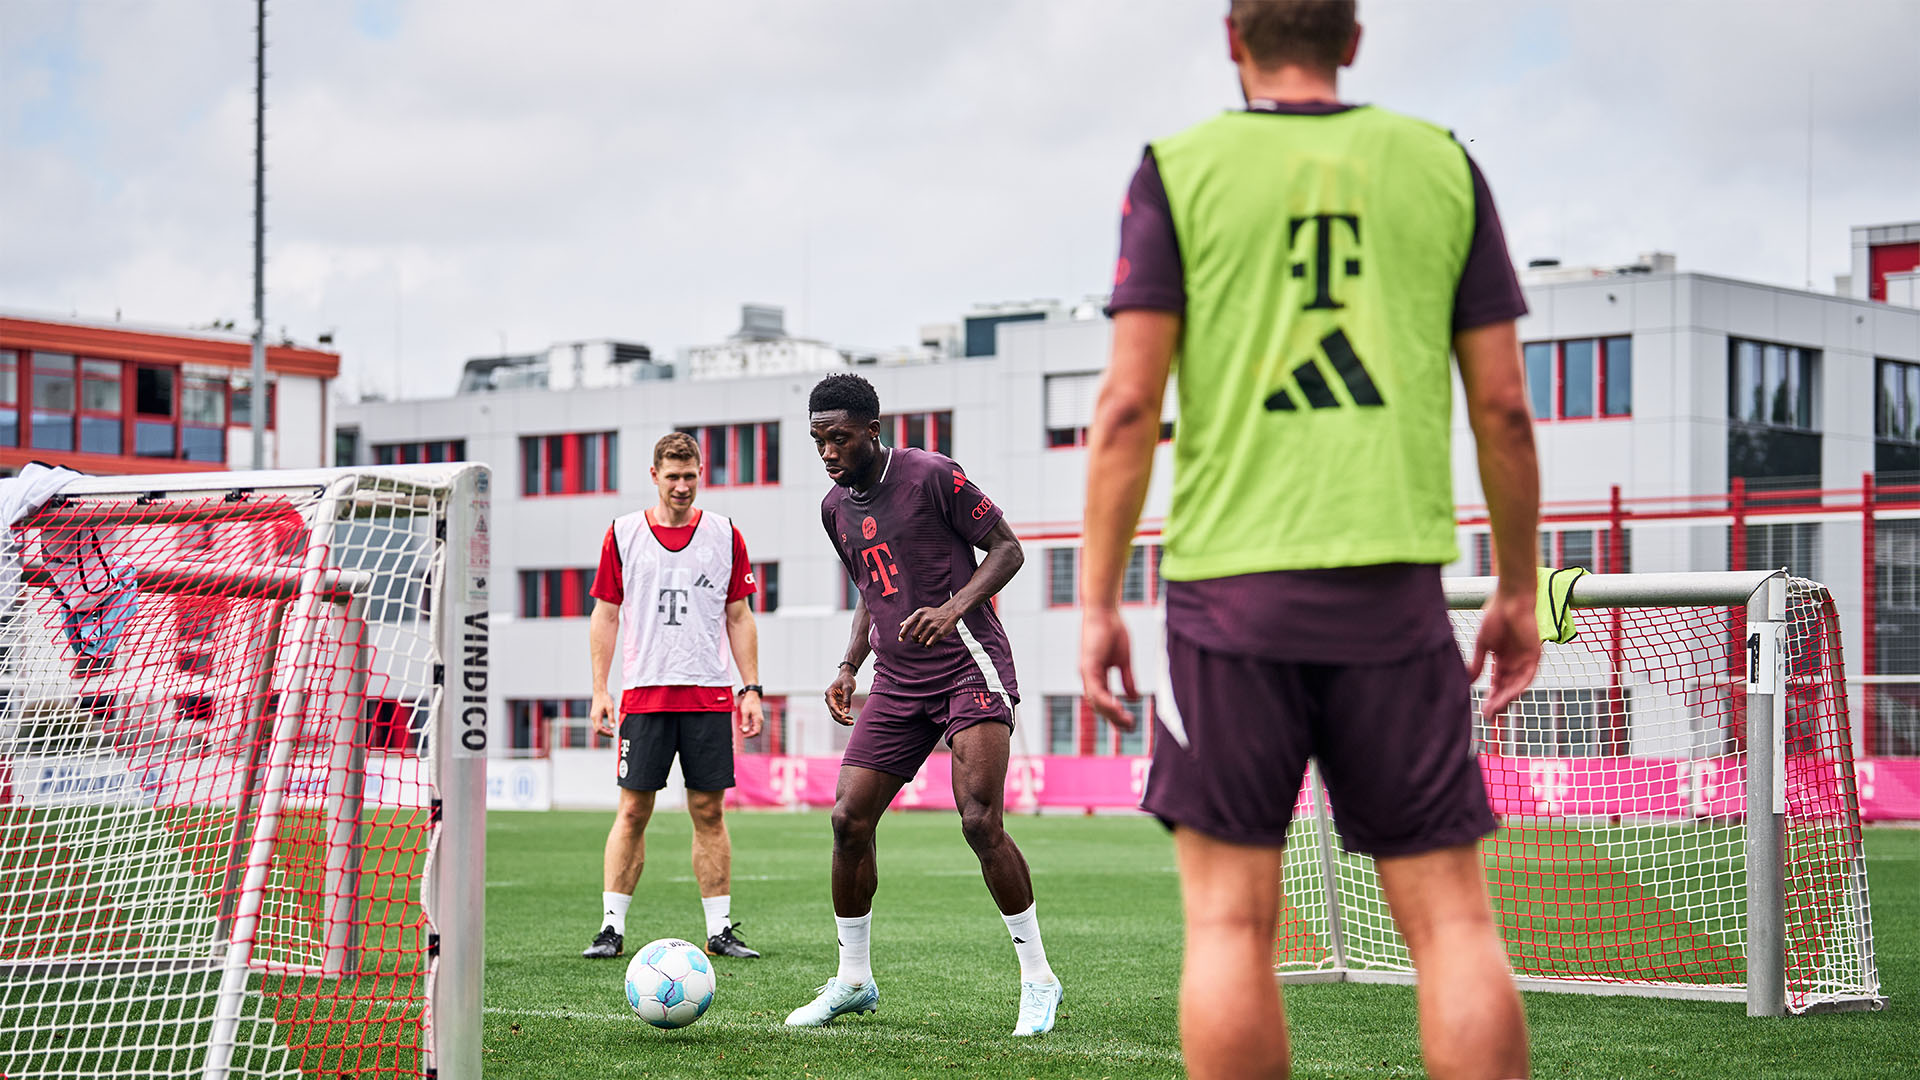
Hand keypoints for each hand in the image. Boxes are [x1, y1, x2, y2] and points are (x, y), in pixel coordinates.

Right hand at [590, 691, 616, 737]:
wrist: (599, 692)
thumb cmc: (605, 699)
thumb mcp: (610, 708)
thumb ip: (611, 718)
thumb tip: (613, 727)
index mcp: (596, 716)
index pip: (599, 729)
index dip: (605, 733)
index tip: (612, 734)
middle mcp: (593, 718)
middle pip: (597, 730)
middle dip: (604, 734)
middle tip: (612, 735)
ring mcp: (593, 717)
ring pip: (596, 728)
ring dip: (603, 731)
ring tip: (611, 732)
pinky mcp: (594, 715)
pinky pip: (596, 725)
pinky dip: (601, 728)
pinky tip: (607, 728)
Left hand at [737, 692, 763, 737]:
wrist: (752, 695)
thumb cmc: (749, 702)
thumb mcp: (745, 713)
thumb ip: (745, 722)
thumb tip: (745, 731)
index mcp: (758, 720)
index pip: (756, 732)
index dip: (750, 735)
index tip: (743, 735)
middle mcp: (760, 720)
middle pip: (755, 731)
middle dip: (748, 732)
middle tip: (740, 730)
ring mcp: (759, 718)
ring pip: (754, 728)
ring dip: (748, 729)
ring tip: (741, 727)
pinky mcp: (757, 716)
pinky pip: (754, 724)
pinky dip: (748, 725)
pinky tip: (743, 723)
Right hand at [825, 668, 857, 725]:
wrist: (846, 676)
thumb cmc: (847, 680)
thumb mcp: (848, 688)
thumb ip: (847, 700)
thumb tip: (846, 712)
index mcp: (829, 694)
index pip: (833, 706)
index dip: (838, 713)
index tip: (845, 717)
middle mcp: (828, 699)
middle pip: (833, 713)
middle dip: (841, 719)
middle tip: (851, 722)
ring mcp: (832, 702)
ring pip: (835, 715)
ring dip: (842, 720)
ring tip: (851, 722)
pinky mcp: (836, 704)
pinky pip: (838, 713)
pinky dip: (844, 717)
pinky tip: (851, 718)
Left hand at [898, 603, 961, 646]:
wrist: (949, 612)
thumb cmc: (933, 613)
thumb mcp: (922, 612)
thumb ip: (911, 618)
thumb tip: (901, 625)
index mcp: (919, 613)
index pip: (908, 624)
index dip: (902, 633)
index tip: (900, 639)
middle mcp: (925, 619)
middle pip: (914, 635)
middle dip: (915, 639)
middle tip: (918, 638)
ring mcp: (933, 626)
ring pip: (921, 640)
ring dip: (922, 641)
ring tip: (926, 638)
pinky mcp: (939, 632)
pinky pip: (929, 643)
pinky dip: (928, 645)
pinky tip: (930, 642)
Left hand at [1079, 606, 1138, 728]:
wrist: (1105, 610)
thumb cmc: (1113, 630)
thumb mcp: (1124, 660)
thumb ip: (1127, 679)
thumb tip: (1134, 698)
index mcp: (1096, 676)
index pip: (1104, 702)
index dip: (1116, 715)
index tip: (1130, 724)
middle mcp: (1088, 677)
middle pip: (1100, 706)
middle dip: (1115, 719)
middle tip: (1131, 727)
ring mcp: (1086, 673)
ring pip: (1096, 702)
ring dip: (1112, 714)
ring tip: (1128, 722)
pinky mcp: (1087, 666)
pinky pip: (1095, 690)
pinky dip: (1106, 701)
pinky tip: (1119, 709)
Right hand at [1469, 587, 1541, 719]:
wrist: (1510, 599)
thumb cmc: (1495, 616)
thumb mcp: (1482, 644)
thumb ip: (1477, 663)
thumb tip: (1469, 681)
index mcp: (1503, 658)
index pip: (1498, 683)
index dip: (1491, 697)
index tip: (1482, 710)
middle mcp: (1515, 661)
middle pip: (1507, 688)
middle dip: (1498, 702)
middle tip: (1488, 717)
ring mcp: (1525, 659)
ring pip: (1516, 686)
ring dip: (1506, 699)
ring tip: (1494, 711)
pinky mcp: (1534, 655)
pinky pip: (1527, 677)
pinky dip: (1517, 688)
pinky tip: (1506, 697)